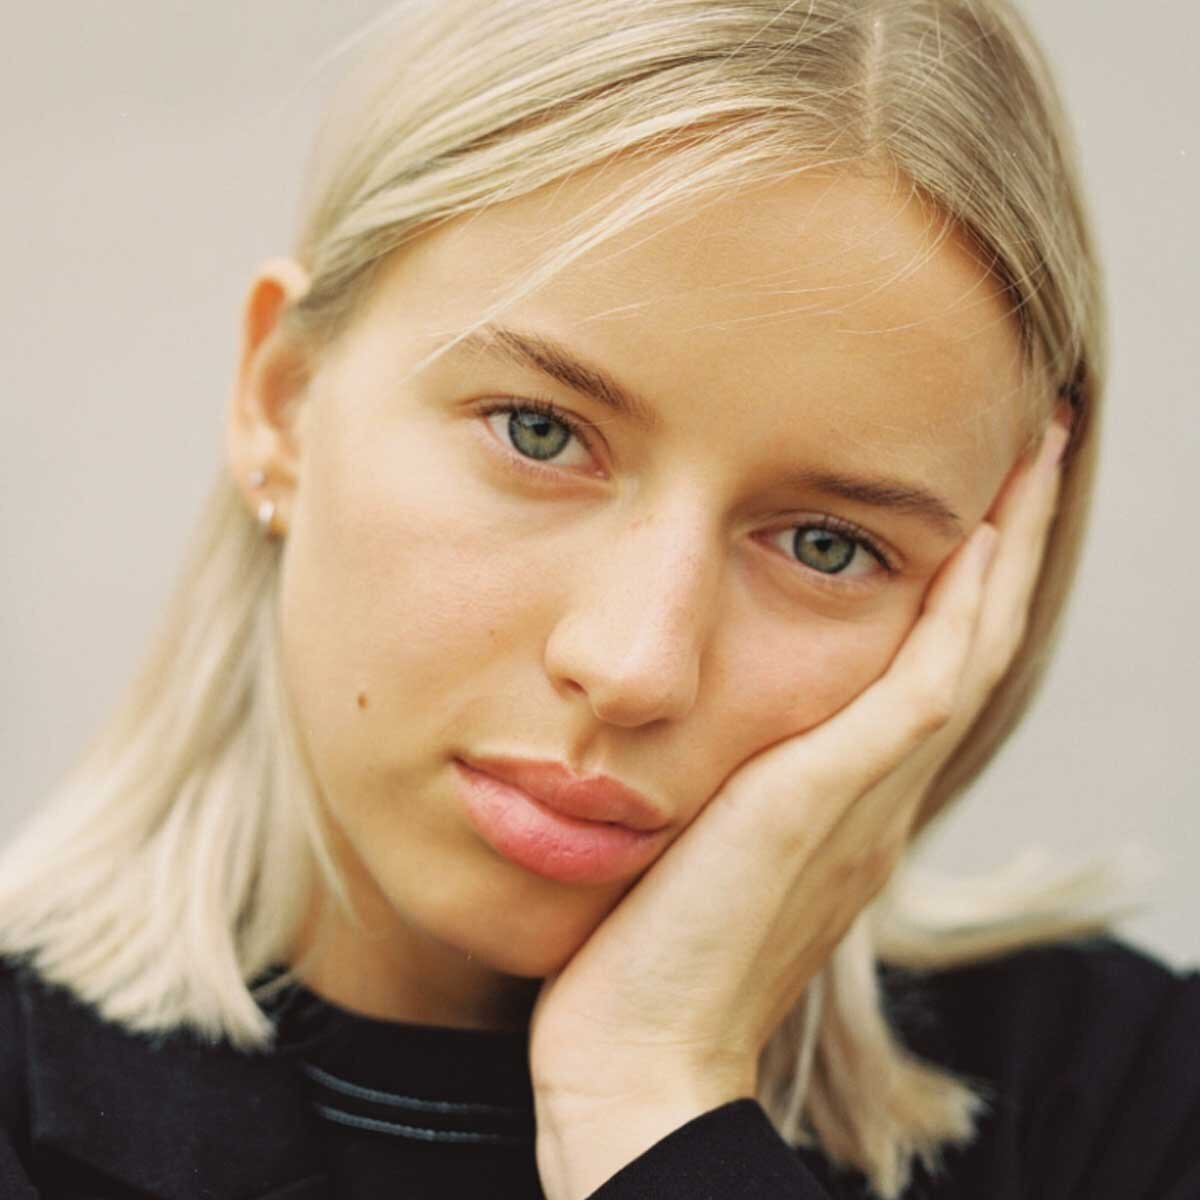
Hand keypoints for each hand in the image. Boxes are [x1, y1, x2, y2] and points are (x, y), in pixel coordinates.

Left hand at [530, 419, 1070, 1199]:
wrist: (635, 1058)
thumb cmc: (647, 954)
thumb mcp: (703, 848)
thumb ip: (730, 791)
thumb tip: (699, 734)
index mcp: (850, 804)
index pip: (931, 668)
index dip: (968, 584)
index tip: (979, 502)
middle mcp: (878, 797)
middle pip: (970, 643)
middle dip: (1008, 542)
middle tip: (1034, 449)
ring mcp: (864, 801)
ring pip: (963, 651)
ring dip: (1001, 551)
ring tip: (1029, 459)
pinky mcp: (823, 803)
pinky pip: (919, 690)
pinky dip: (956, 613)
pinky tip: (974, 538)